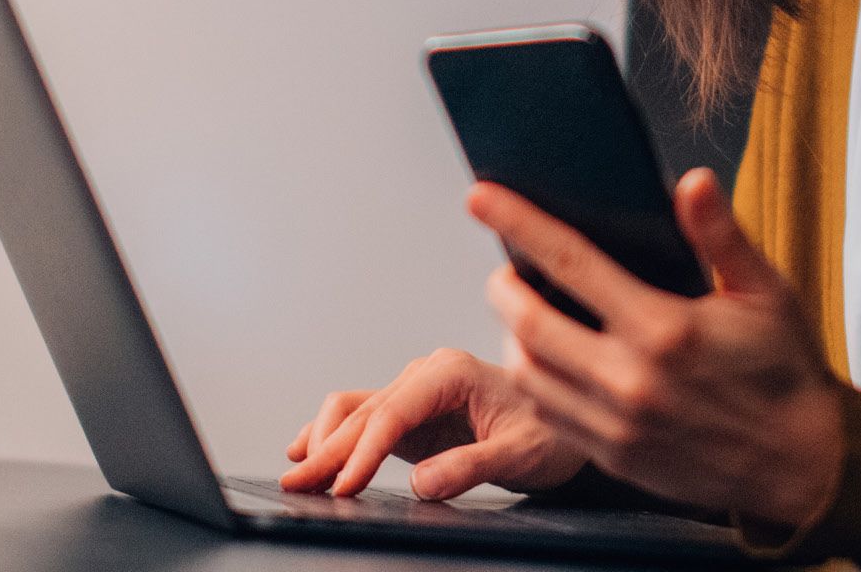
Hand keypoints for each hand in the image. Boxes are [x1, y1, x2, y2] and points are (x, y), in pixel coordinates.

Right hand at [278, 347, 587, 499]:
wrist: (564, 426)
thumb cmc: (551, 434)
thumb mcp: (522, 453)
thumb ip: (472, 466)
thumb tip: (422, 482)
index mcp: (451, 372)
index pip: (393, 412)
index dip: (363, 452)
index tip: (344, 486)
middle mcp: (426, 375)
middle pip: (362, 412)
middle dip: (327, 451)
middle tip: (297, 487)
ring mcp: (414, 393)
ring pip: (352, 412)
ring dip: (323, 444)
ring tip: (298, 477)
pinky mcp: (410, 414)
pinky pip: (361, 420)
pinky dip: (333, 437)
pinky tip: (304, 451)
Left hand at [471, 168, 843, 529]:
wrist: (800, 466)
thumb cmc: (784, 372)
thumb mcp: (766, 293)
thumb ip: (721, 236)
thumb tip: (692, 181)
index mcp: (665, 328)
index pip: (570, 262)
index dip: (518, 224)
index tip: (480, 198)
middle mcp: (631, 378)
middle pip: (528, 323)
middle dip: (503, 287)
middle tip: (506, 270)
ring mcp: (617, 423)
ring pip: (527, 373)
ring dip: (512, 337)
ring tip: (524, 314)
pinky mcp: (612, 455)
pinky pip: (547, 415)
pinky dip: (533, 382)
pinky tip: (545, 362)